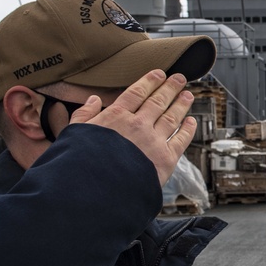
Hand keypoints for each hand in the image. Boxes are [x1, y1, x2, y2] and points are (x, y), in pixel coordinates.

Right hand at [71, 70, 195, 185]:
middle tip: (179, 78)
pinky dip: (188, 129)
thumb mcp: (74, 134)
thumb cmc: (82, 164)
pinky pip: (181, 139)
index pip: (136, 93)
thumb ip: (83, 115)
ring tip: (188, 94)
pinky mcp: (166, 159)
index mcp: (116, 117)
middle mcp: (138, 125)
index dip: (149, 81)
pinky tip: (191, 121)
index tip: (158, 74)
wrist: (98, 191)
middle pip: (158, 101)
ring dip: (182, 104)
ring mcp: (154, 141)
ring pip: (172, 117)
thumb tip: (93, 99)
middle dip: (170, 88)